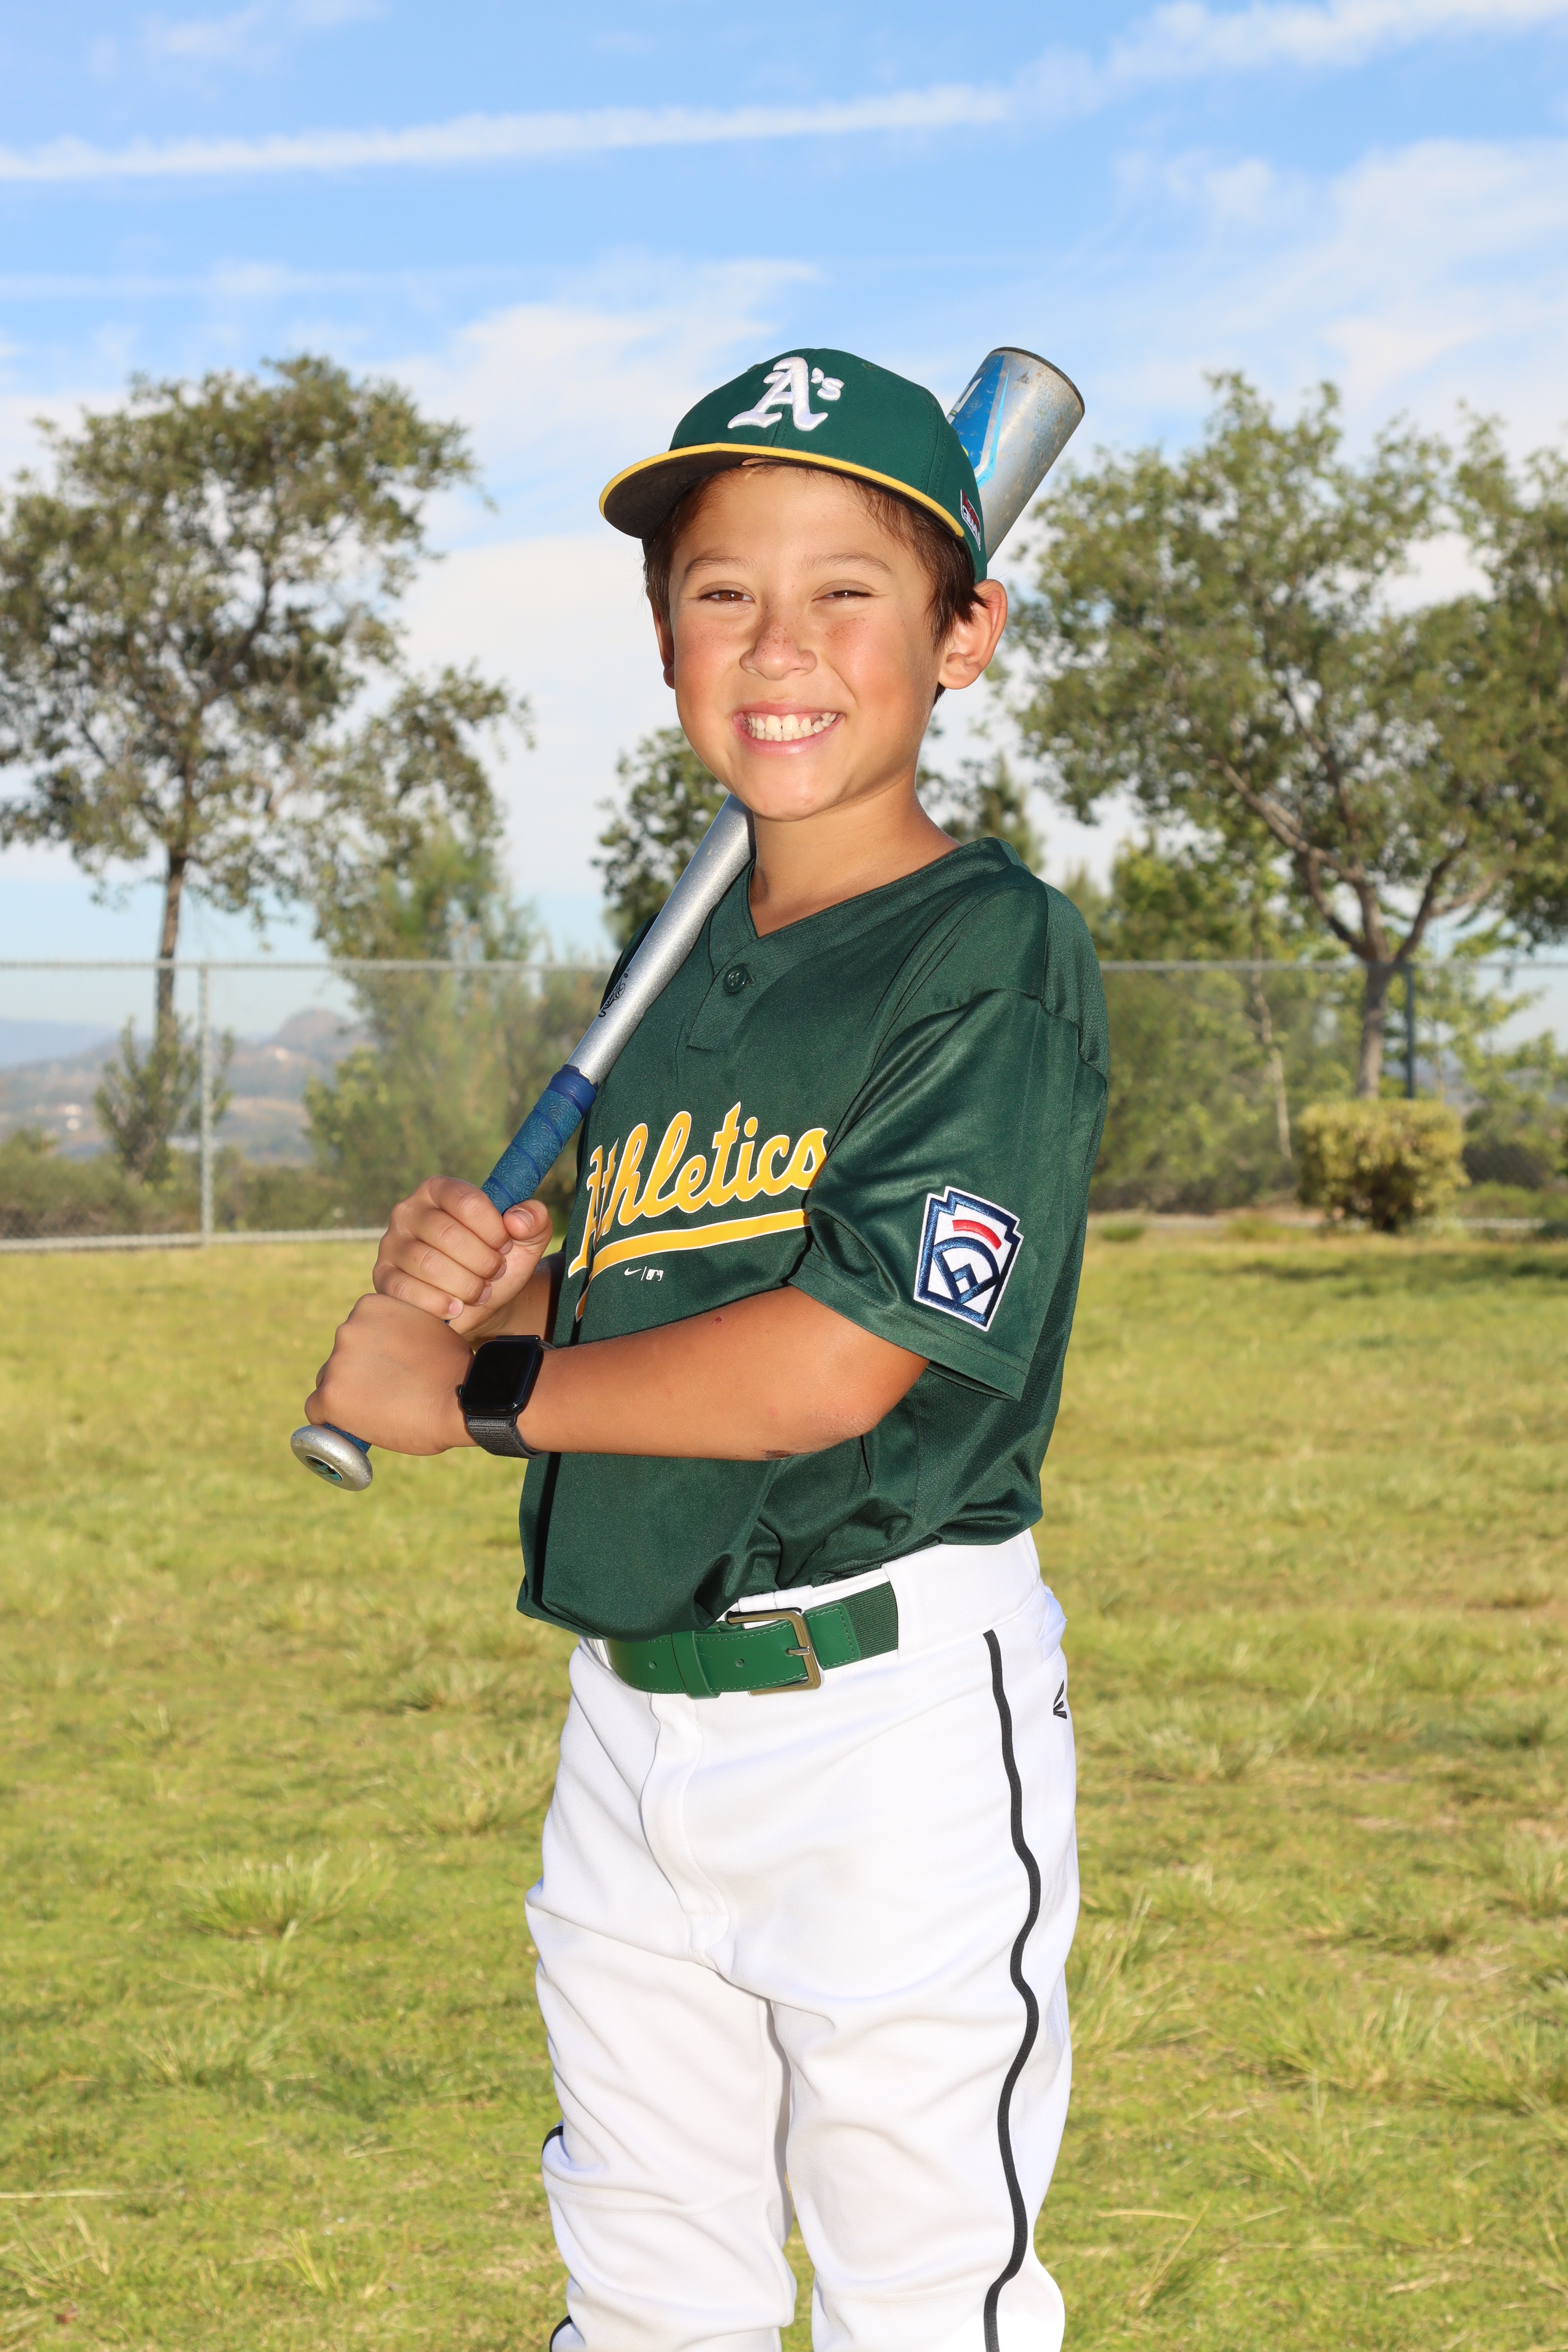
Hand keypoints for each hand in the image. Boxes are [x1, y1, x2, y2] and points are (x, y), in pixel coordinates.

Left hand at [304, 1293, 475, 1455]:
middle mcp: (347, 1328)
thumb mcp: (425, 1328)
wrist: (463, 1399)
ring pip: (329, 1383)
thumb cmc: (453, 1369)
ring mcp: (337, 1362)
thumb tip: (387, 1348)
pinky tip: (357, 1426)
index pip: (356, 1333)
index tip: (388, 1370)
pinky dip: (333, 1420)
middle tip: (387, 1393)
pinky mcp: (330, 1396)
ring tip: (381, 1411)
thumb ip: (399, 1330)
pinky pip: (317, 1411)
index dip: (371, 1356)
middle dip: (358, 1375)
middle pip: (340, 1358)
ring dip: (347, 1396)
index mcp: (370, 1306)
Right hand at [372, 1177, 552, 1337]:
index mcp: (440, 1190)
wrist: (482, 1302)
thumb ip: (535, 1219)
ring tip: (479, 1291)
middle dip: (482, 1261)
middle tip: (495, 1273)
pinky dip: (437, 1303)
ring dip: (464, 1284)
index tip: (506, 1246)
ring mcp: (392, 1244)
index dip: (493, 1229)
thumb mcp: (528, 1238)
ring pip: (427, 1263)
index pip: (466, 1201)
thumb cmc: (500, 1260)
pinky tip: (456, 1307)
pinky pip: (405, 1289)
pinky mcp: (384, 1277)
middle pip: (446, 1233)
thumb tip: (516, 1220)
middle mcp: (409, 1210)